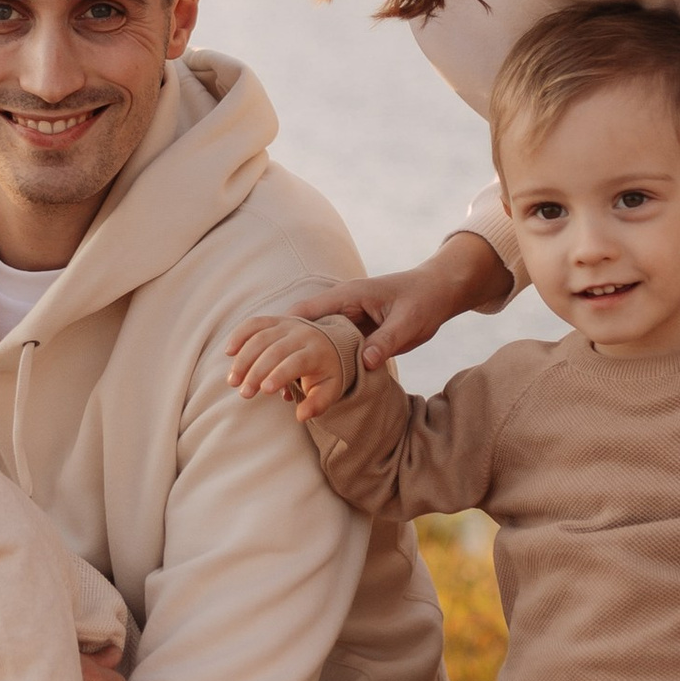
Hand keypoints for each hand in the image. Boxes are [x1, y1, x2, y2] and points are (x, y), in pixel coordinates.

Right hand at [225, 312, 351, 420]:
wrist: (333, 344)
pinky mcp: (275, 320)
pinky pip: (254, 323)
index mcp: (317, 352)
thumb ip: (317, 404)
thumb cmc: (328, 373)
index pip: (296, 362)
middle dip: (256, 372)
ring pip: (260, 337)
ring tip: (233, 381)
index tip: (264, 391)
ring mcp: (287, 325)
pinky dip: (240, 335)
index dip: (279, 375)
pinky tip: (229, 353)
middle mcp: (302, 334)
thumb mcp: (329, 391)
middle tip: (244, 393)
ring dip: (243, 359)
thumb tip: (301, 416)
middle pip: (274, 351)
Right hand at [234, 230, 507, 382]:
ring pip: (301, 340)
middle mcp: (337, 307)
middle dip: (267, 349)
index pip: (304, 313)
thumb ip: (387, 340)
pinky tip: (288, 389)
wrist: (437, 291)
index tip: (255, 350)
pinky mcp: (347, 332)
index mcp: (346, 297)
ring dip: (279, 360)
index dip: (278, 331)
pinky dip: (300, 365)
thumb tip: (367, 361)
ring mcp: (340, 319)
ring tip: (256, 387)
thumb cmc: (423, 301)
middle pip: (292, 327)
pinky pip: (318, 348)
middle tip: (243, 374)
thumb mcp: (409, 322)